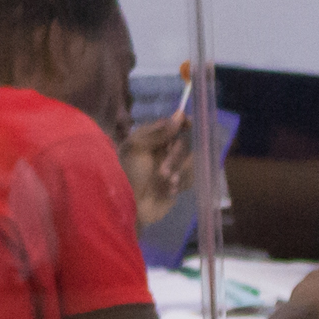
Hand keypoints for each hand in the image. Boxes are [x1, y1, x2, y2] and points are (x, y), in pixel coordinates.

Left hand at [119, 106, 194, 228]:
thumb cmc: (128, 172)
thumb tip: (180, 115)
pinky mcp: (178, 183)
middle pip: (185, 144)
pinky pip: (189, 179)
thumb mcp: (137, 147)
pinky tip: (165, 191)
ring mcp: (172, 167)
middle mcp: (164, 150)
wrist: (129, 204)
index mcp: (151, 138)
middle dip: (176, 157)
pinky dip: (178, 184)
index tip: (189, 125)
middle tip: (163, 169)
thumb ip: (159, 132)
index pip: (173, 125)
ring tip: (163, 182)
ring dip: (177, 172)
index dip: (183, 123)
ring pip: (190, 162)